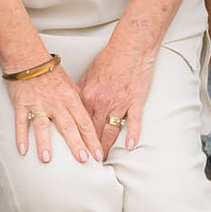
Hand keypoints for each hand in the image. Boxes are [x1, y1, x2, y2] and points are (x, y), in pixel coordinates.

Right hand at [8, 60, 98, 163]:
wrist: (29, 59)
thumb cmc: (51, 73)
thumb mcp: (71, 85)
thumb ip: (79, 103)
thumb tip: (89, 119)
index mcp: (70, 99)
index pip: (84, 122)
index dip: (92, 139)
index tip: (97, 154)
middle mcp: (56, 103)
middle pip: (68, 127)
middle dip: (76, 144)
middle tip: (83, 160)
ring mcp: (38, 105)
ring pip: (42, 126)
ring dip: (44, 143)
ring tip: (47, 159)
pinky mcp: (22, 104)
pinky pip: (21, 122)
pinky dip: (21, 136)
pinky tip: (22, 150)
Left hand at [74, 34, 156, 157]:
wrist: (129, 47)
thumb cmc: (109, 59)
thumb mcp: (88, 75)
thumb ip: (82, 92)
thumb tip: (75, 106)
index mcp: (88, 96)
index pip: (80, 123)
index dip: (77, 139)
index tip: (76, 150)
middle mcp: (102, 102)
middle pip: (94, 131)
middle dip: (91, 149)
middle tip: (88, 164)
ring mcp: (120, 102)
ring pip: (111, 130)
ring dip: (107, 146)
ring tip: (104, 160)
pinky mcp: (135, 101)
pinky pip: (133, 121)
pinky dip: (132, 134)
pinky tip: (130, 146)